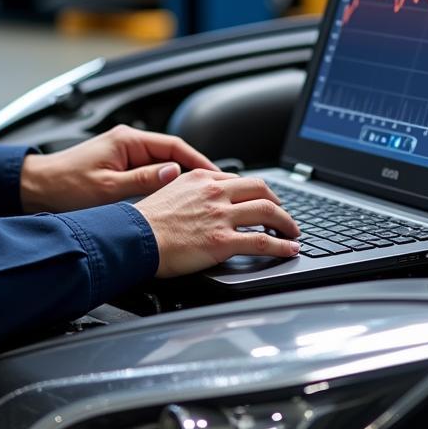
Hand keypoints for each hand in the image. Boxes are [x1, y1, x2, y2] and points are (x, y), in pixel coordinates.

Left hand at [19, 124, 222, 212]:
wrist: (36, 188)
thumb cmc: (65, 186)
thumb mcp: (108, 188)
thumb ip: (143, 180)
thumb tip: (174, 174)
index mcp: (127, 140)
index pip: (174, 146)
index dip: (198, 161)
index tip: (216, 176)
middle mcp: (127, 142)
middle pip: (172, 154)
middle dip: (194, 171)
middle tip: (215, 188)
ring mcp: (123, 153)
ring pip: (162, 164)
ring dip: (179, 178)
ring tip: (199, 195)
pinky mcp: (118, 166)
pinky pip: (150, 171)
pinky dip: (164, 183)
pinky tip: (172, 197)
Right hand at [133, 171, 300, 277]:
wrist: (133, 238)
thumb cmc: (145, 221)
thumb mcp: (169, 192)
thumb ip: (191, 192)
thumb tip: (200, 199)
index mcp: (202, 178)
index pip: (240, 179)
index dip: (258, 191)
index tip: (264, 200)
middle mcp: (215, 192)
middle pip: (262, 189)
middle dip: (279, 203)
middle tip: (284, 216)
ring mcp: (221, 216)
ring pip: (268, 212)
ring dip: (287, 223)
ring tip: (293, 233)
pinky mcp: (223, 241)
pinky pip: (263, 242)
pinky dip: (282, 246)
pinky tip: (290, 250)